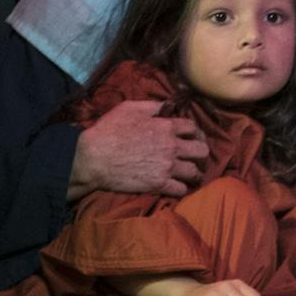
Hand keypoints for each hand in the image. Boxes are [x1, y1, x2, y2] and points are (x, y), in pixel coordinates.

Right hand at [70, 100, 207, 197]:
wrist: (94, 157)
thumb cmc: (109, 130)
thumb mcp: (131, 108)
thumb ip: (153, 106)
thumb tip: (168, 105)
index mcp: (166, 126)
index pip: (193, 127)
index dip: (195, 132)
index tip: (192, 137)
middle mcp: (172, 146)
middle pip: (202, 150)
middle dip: (201, 153)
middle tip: (196, 157)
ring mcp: (167, 167)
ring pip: (194, 171)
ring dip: (195, 173)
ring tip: (192, 174)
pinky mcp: (158, 184)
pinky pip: (181, 189)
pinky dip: (182, 188)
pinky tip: (178, 186)